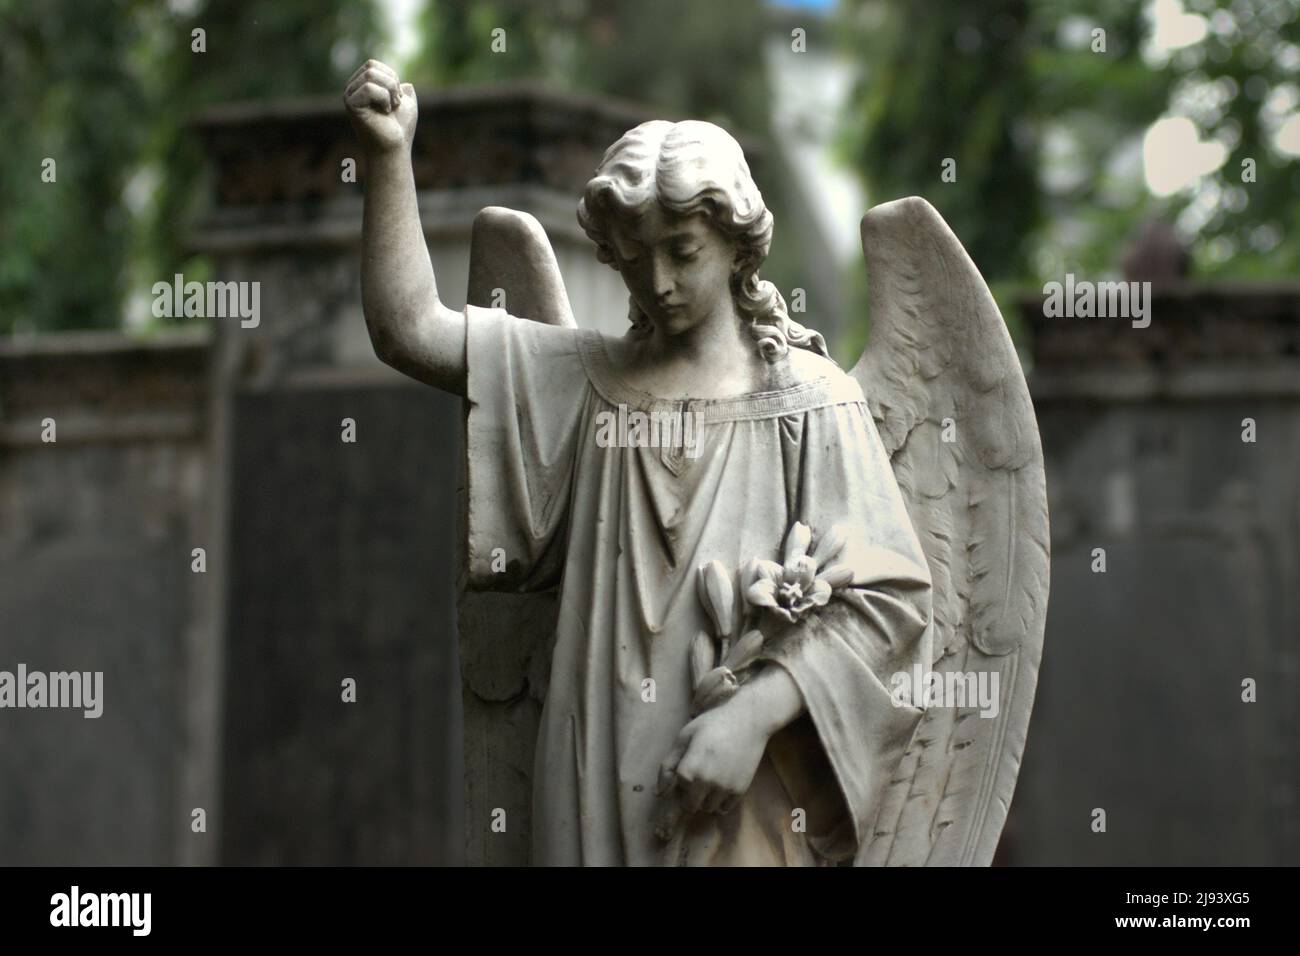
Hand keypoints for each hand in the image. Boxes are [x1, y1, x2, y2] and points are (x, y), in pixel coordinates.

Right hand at [344, 59, 416, 153]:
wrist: (395, 148)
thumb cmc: (400, 129)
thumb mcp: (407, 105)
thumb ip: (405, 92)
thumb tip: (407, 85)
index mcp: (361, 86)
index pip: (373, 64)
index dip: (391, 78)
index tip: (396, 99)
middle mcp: (351, 89)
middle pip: (371, 66)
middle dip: (391, 84)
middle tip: (394, 104)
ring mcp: (349, 96)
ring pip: (370, 75)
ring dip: (389, 91)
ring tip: (390, 108)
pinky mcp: (350, 104)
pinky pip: (368, 88)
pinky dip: (383, 98)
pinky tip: (384, 112)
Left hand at [654, 690, 771, 837]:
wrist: (748, 720)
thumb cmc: (712, 724)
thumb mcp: (684, 738)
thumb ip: (667, 765)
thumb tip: (659, 793)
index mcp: (689, 770)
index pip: (676, 793)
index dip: (681, 783)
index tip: (688, 769)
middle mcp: (706, 783)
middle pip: (691, 806)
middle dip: (691, 795)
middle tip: (699, 775)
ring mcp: (724, 789)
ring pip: (708, 808)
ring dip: (706, 799)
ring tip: (712, 778)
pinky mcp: (740, 790)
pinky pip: (725, 808)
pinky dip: (721, 801)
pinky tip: (722, 783)